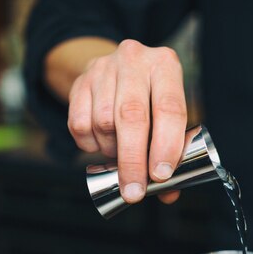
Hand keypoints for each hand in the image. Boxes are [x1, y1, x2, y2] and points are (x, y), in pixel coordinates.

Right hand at [68, 39, 186, 203]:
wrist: (117, 70)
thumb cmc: (151, 99)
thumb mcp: (169, 115)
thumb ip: (172, 152)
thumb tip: (168, 193)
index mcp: (166, 65)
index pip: (169, 108)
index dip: (166, 145)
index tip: (160, 176)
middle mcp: (134, 60)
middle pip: (132, 117)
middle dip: (133, 161)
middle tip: (134, 192)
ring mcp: (103, 68)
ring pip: (103, 123)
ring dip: (112, 150)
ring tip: (121, 153)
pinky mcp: (79, 82)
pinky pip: (79, 124)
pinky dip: (90, 144)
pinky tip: (102, 142)